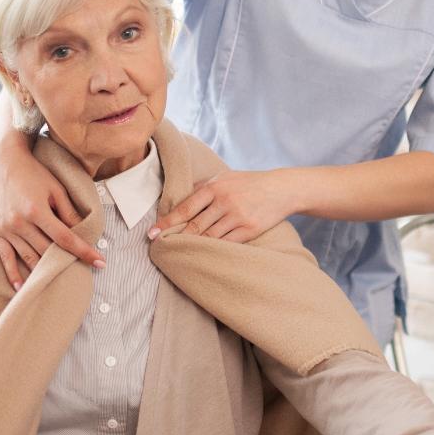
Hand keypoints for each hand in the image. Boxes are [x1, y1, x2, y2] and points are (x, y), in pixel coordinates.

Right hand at [0, 130, 102, 289]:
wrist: (3, 162)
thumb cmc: (33, 173)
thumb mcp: (56, 189)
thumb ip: (69, 212)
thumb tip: (83, 233)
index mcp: (37, 210)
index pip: (65, 239)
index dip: (84, 252)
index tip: (100, 262)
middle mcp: (20, 223)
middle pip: (47, 251)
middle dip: (66, 263)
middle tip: (83, 273)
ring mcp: (6, 229)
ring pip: (28, 258)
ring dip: (44, 272)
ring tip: (58, 282)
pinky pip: (5, 258)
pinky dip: (13, 273)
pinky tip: (22, 287)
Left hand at [151, 169, 298, 243]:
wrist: (281, 189)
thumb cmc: (248, 184)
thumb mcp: (225, 179)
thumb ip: (204, 189)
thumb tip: (177, 202)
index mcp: (214, 187)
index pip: (185, 208)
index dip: (167, 222)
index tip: (152, 233)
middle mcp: (224, 201)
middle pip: (194, 225)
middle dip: (176, 238)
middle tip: (159, 248)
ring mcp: (237, 216)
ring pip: (209, 237)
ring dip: (193, 246)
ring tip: (179, 254)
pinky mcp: (249, 229)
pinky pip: (226, 244)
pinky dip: (213, 251)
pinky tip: (203, 255)